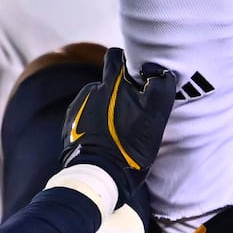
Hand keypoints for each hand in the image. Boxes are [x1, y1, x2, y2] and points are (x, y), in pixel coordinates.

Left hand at [60, 52, 177, 206]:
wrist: (97, 176)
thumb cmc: (130, 147)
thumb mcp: (155, 118)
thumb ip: (159, 89)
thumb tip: (161, 72)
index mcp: (112, 83)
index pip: (117, 56)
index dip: (128, 63)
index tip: (139, 76)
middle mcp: (92, 89)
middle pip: (108, 77)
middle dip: (119, 86)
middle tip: (134, 104)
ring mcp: (79, 106)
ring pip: (97, 95)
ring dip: (107, 103)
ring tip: (119, 124)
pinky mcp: (71, 122)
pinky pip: (85, 112)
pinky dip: (95, 118)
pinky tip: (105, 133)